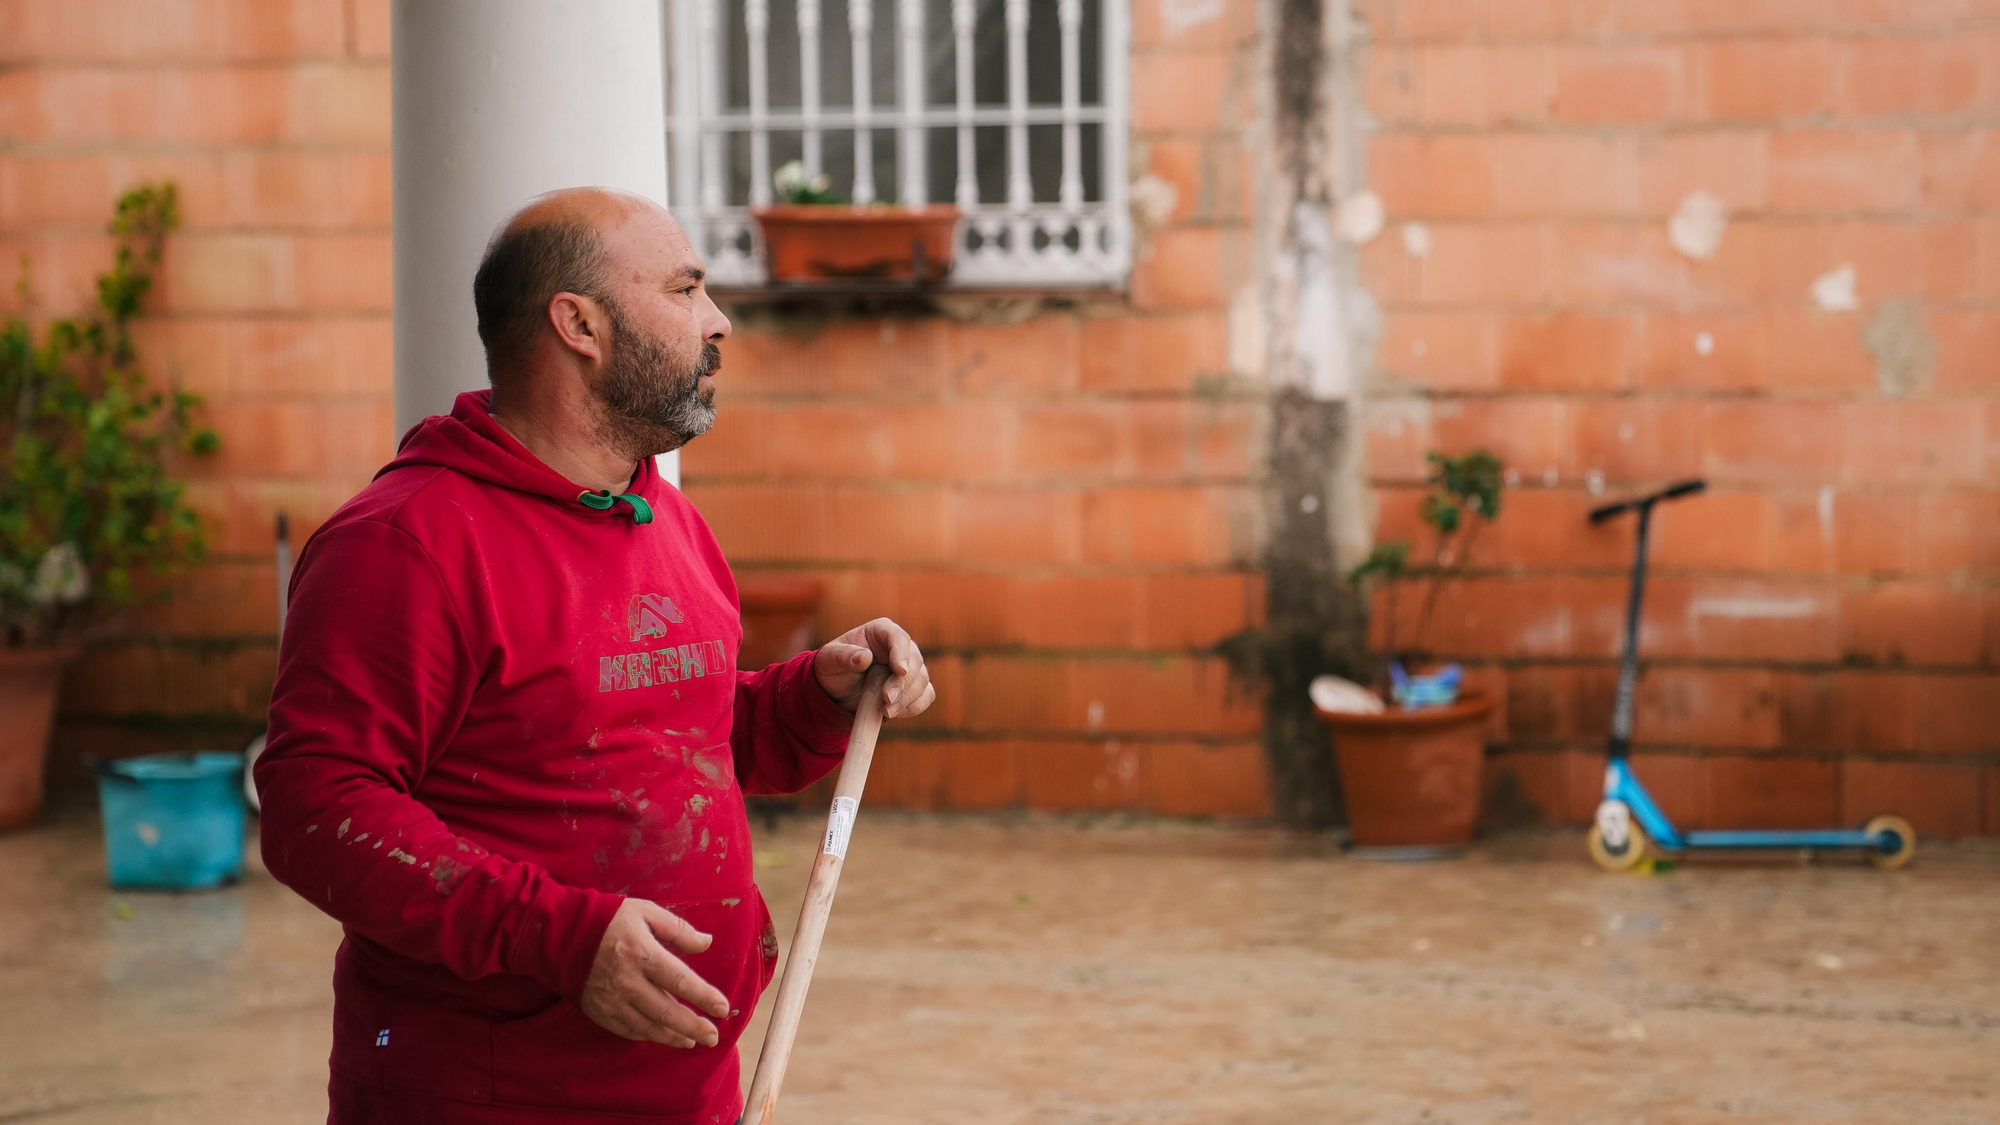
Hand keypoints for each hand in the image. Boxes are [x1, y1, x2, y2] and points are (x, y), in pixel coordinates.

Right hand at [579, 898, 731, 1048]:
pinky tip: (663, 1036)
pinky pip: (628, 1030)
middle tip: (712, 1037)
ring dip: (673, 1037)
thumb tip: (706, 943)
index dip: (704, 997)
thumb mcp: (645, 911)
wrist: (559, 934)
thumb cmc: (607, 918)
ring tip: (692, 1041)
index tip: (723, 1009)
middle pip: (667, 1012)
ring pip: (649, 1027)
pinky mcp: (599, 1010)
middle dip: (694, 1027)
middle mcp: (628, 982)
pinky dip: (649, 1035)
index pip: (681, 981)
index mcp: (642, 954)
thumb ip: (677, 929)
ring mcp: (612, 1000)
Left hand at [814, 617, 934, 718]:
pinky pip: (926, 696)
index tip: (900, 671)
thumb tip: (865, 656)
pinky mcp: (913, 687)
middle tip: (887, 700)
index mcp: (881, 632)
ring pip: (922, 681)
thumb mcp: (830, 659)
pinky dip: (914, 706)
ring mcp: (910, 667)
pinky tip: (895, 712)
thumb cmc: (833, 667)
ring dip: (907, 699)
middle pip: (915, 662)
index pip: (898, 637)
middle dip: (903, 684)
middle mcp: (900, 647)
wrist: (837, 690)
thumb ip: (845, 656)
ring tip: (886, 711)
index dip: (902, 653)